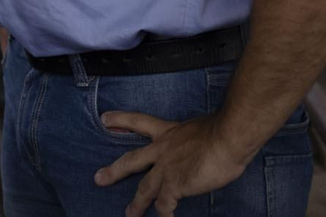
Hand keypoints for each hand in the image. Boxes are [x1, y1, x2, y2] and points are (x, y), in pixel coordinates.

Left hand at [92, 110, 251, 216]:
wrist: (227, 139)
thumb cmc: (220, 130)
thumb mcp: (198, 127)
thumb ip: (190, 138)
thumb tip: (197, 144)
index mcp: (167, 131)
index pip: (138, 121)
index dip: (120, 120)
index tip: (103, 119)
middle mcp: (161, 149)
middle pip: (131, 161)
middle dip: (114, 171)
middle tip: (98, 179)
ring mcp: (166, 168)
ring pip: (145, 189)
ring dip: (137, 204)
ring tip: (129, 215)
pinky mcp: (175, 185)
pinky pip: (165, 204)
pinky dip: (165, 214)